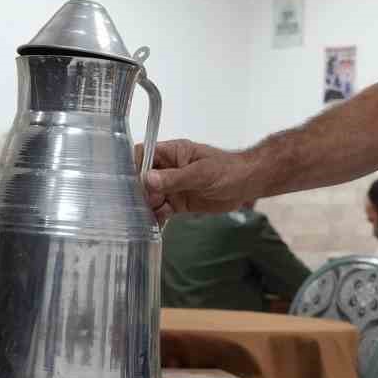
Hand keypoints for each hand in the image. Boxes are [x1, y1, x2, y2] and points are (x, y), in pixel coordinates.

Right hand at [139, 139, 255, 224]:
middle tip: (143, 203)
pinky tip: (154, 224)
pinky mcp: (178, 203)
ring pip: (149, 196)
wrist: (247, 185)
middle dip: (138, 191)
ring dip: (145, 207)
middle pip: (142, 178)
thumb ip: (175, 178)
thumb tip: (148, 179)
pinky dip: (156, 217)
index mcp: (172, 153)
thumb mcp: (201, 173)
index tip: (131, 182)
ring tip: (146, 216)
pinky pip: (161, 210)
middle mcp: (168, 169)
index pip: (143, 154)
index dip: (133, 166)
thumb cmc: (229, 170)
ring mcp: (172, 187)